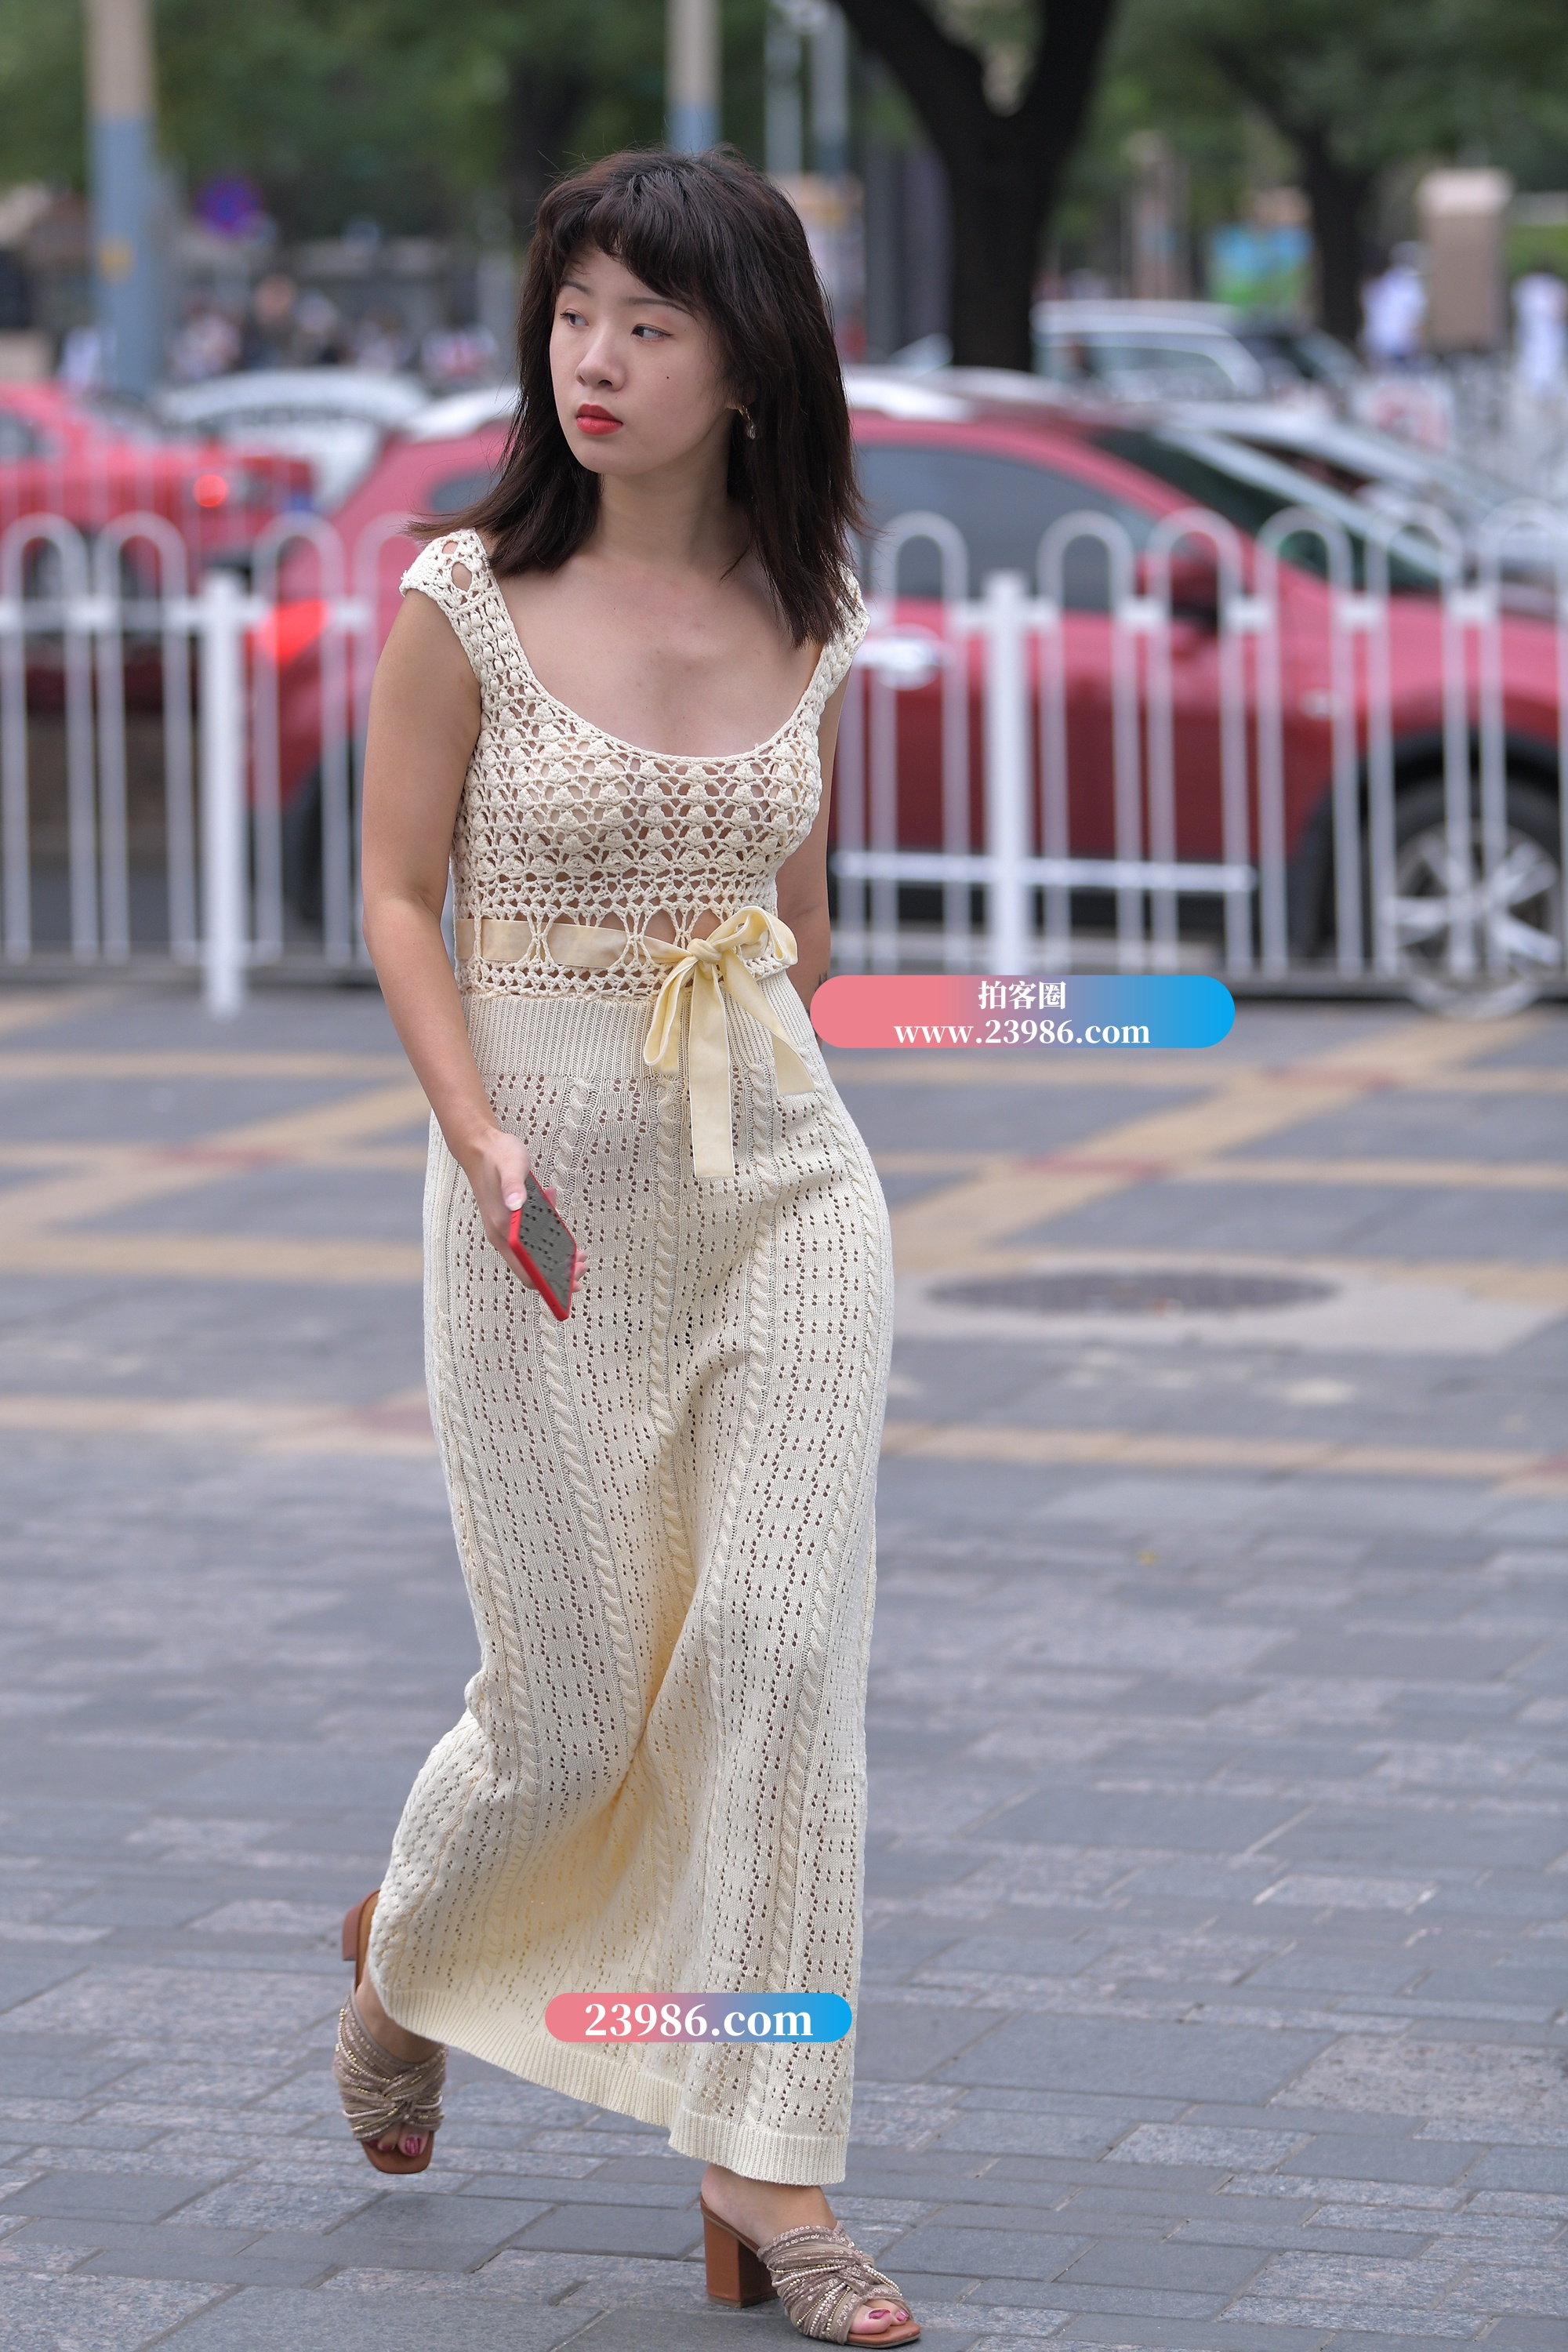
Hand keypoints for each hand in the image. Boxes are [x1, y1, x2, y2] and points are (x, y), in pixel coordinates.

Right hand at [460, 1130, 589, 1295]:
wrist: (480, 1147)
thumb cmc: (497, 1156)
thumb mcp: (511, 1166)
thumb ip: (513, 1185)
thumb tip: (517, 1205)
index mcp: (503, 1231)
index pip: (526, 1271)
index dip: (550, 1283)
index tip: (574, 1281)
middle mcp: (503, 1236)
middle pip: (532, 1268)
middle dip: (560, 1273)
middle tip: (583, 1264)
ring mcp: (506, 1230)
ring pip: (533, 1256)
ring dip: (557, 1258)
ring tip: (580, 1253)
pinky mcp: (512, 1222)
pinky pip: (532, 1238)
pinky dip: (550, 1237)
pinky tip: (559, 1219)